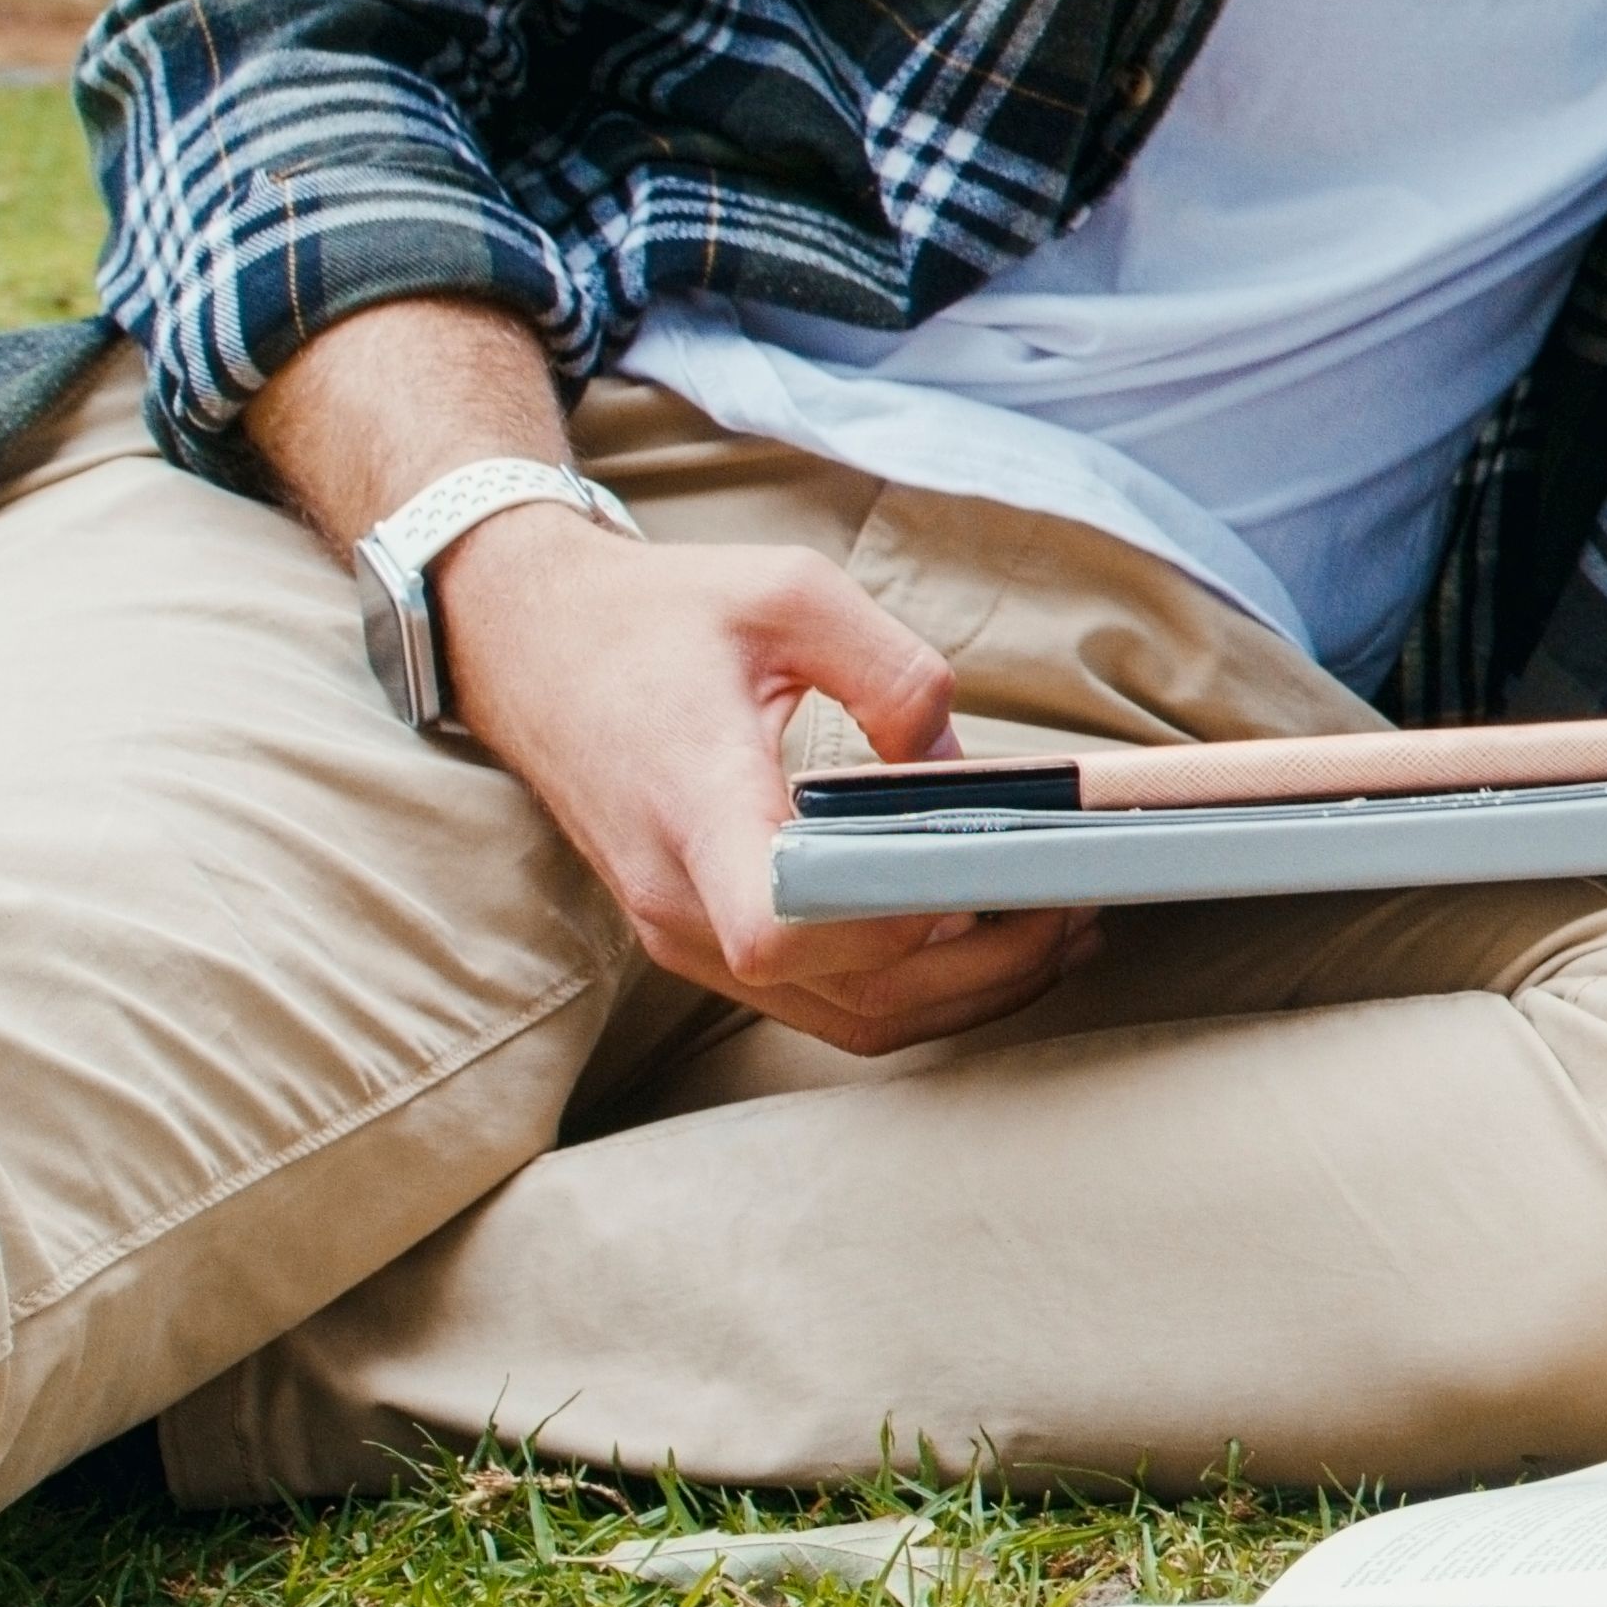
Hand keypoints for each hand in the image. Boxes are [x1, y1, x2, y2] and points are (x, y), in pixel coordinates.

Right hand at [434, 505, 1097, 1057]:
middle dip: (984, 963)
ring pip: (846, 1013)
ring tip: (1058, 928)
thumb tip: (958, 764)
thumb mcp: (788, 592)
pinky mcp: (699, 939)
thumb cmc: (656, 615)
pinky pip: (820, 1001)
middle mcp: (681, 891)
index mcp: (695, 799)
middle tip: (1079, 907)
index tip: (965, 885)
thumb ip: (894, 671)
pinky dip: (911, 988)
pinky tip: (980, 937)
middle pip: (847, 988)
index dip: (882, 926)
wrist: (526, 646)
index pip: (774, 926)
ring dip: (963, 990)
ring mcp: (682, 930)